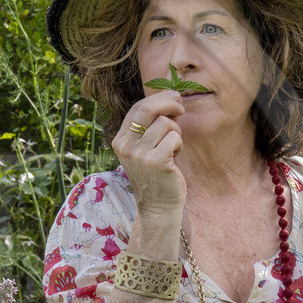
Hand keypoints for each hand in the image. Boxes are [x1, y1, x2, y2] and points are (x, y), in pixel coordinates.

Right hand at [112, 91, 187, 214]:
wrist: (157, 206)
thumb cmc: (156, 174)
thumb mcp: (145, 148)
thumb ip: (150, 125)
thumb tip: (171, 96)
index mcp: (120, 140)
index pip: (138, 108)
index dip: (158, 98)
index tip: (174, 97)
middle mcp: (126, 146)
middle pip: (148, 109)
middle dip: (169, 103)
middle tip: (181, 108)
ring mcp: (140, 155)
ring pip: (165, 123)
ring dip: (176, 132)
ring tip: (173, 147)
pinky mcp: (156, 162)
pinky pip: (174, 137)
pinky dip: (179, 144)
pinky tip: (175, 156)